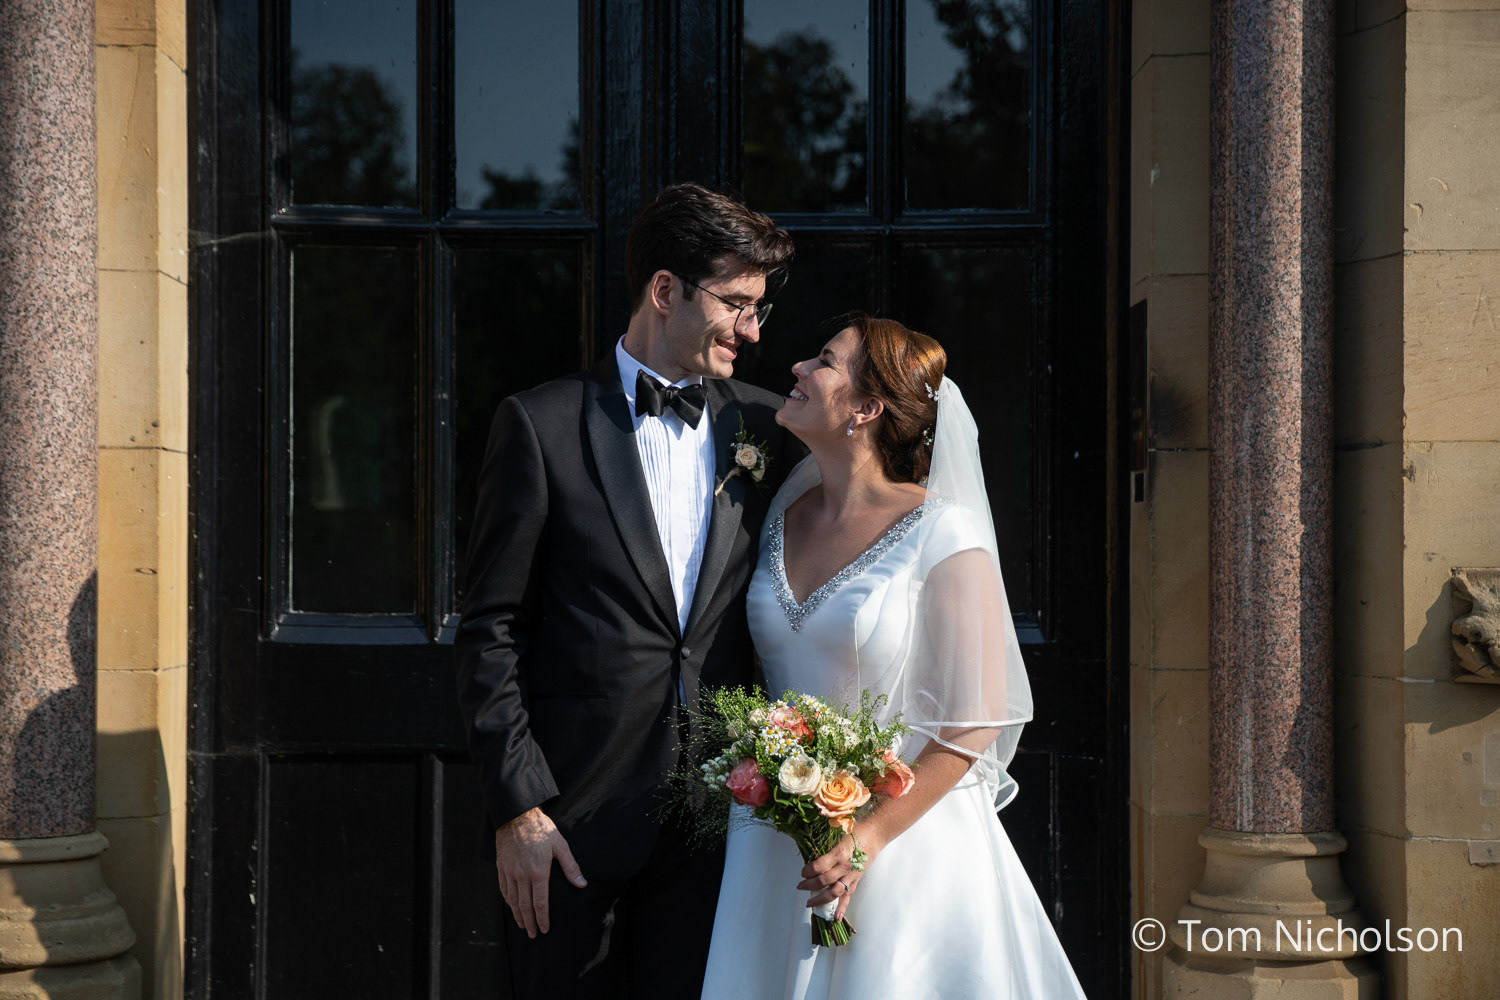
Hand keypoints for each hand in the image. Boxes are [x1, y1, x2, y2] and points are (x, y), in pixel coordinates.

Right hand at [494, 807, 586, 937]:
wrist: (517, 815)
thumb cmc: (541, 829)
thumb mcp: (560, 845)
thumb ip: (571, 867)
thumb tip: (582, 884)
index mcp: (538, 872)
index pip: (540, 903)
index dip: (542, 918)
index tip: (545, 929)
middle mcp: (522, 875)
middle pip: (525, 906)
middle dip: (530, 922)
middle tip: (533, 935)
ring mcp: (510, 872)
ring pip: (513, 901)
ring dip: (518, 916)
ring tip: (523, 925)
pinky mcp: (501, 867)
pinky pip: (504, 890)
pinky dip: (508, 902)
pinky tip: (512, 907)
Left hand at [798, 825, 884, 922]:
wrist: (874, 836)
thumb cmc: (855, 833)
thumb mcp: (837, 837)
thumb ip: (826, 850)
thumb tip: (812, 861)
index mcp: (838, 854)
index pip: (819, 866)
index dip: (808, 871)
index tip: (803, 872)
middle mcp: (844, 867)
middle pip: (824, 881)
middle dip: (809, 885)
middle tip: (800, 886)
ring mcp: (851, 876)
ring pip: (834, 892)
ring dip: (820, 899)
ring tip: (809, 903)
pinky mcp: (856, 881)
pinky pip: (847, 896)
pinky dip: (841, 908)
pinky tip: (836, 917)